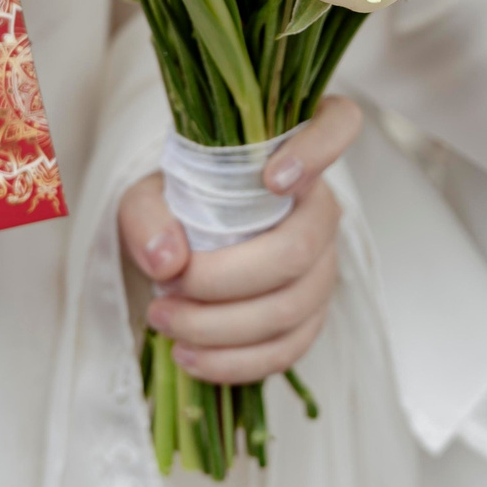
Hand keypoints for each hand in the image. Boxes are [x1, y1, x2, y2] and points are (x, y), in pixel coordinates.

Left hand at [119, 95, 359, 382]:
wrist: (183, 247)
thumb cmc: (177, 207)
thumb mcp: (147, 197)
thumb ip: (147, 216)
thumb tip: (167, 261)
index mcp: (291, 154)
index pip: (339, 124)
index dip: (319, 150)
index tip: (272, 177)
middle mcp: (320, 207)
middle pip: (298, 251)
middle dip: (223, 280)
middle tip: (166, 288)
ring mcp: (323, 265)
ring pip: (291, 307)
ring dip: (219, 327)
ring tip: (164, 321)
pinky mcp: (310, 316)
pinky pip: (287, 349)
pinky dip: (235, 362)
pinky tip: (189, 358)